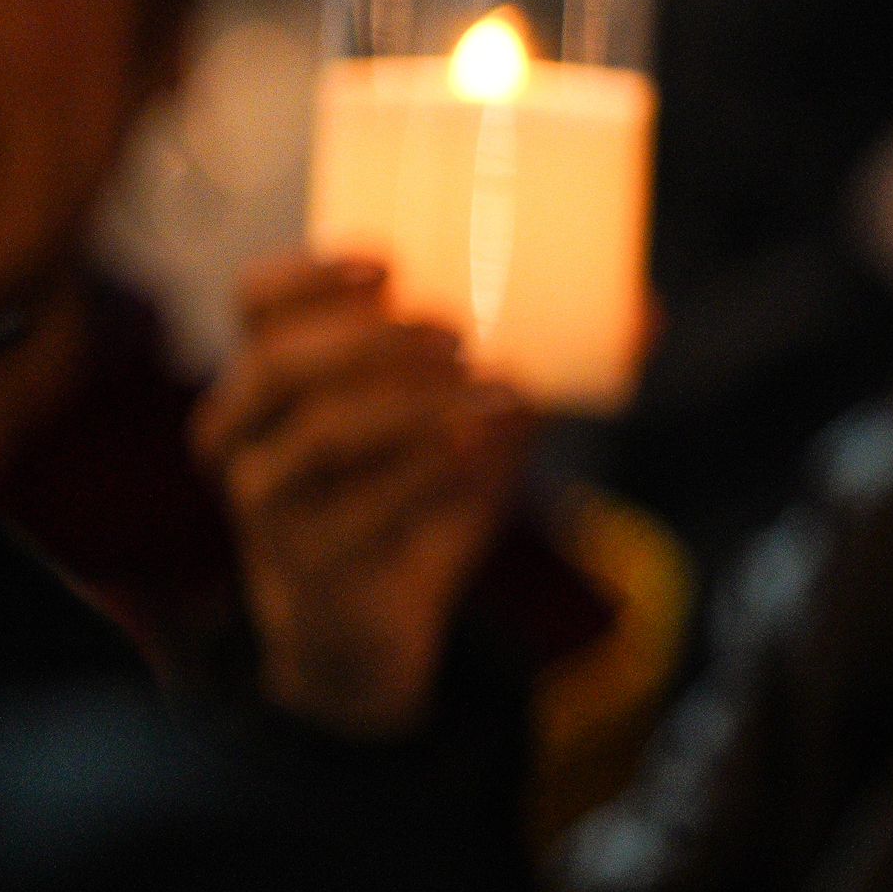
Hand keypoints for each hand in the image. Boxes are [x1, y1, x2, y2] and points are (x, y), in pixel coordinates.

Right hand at [194, 255, 532, 735]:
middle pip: (280, 363)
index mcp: (271, 379)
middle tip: (457, 334)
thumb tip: (646, 315)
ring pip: (318, 435)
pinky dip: (421, 475)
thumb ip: (527, 370)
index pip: (257, 304)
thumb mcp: (472, 427)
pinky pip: (353, 513)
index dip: (311, 274)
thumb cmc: (412, 502)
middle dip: (372, 340)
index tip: (391, 262)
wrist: (371, 628)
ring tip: (484, 389)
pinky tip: (472, 451)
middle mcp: (246, 432)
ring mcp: (267, 502)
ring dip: (409, 405)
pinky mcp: (306, 563)